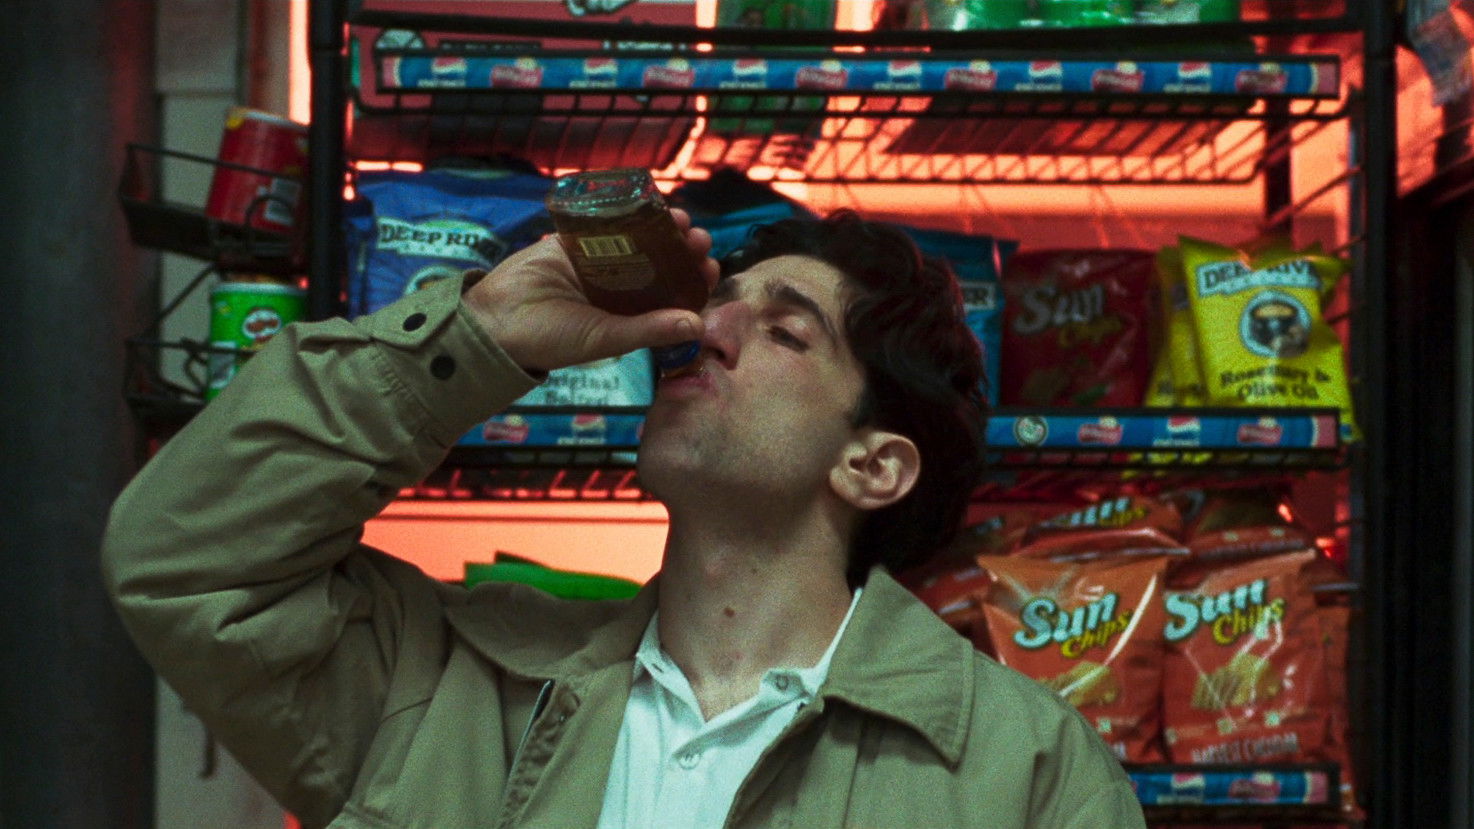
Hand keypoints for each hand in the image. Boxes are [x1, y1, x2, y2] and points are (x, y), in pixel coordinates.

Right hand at [463, 208, 718, 373]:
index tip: (710, 267)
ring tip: (678, 220)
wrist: (496, 320)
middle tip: (697, 238)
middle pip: (662, 263)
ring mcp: (598, 263)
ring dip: (661, 229)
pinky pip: (604, 223)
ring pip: (639, 240)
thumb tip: (696, 325)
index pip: (673, 296)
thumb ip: (648, 330)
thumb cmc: (551, 339)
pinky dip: (625, 212)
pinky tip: (644, 204)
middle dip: (684, 249)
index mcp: (631, 316)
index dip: (695, 281)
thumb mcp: (605, 338)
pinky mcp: (574, 242)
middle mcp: (620, 289)